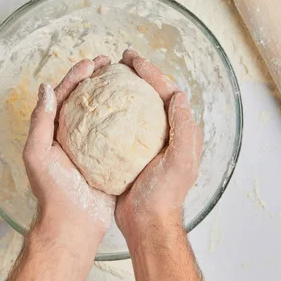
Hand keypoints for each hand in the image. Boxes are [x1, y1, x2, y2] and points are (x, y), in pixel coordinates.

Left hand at [23, 57, 115, 236]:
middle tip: (111, 63)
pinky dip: (125, 117)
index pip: (63, 95)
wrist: (73, 223)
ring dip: (111, 93)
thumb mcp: (38, 153)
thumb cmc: (52, 190)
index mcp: (53, 130)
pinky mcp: (108, 157)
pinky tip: (138, 107)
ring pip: (102, 112)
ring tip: (125, 77)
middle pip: (84, 98)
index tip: (91, 63)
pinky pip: (117, 132)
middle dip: (96, 78)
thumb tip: (46, 87)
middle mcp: (72, 134)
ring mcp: (91, 145)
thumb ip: (40, 121)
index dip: (76, 76)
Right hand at [115, 50, 202, 236]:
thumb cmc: (164, 194)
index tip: (131, 58)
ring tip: (107, 75)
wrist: (146, 222)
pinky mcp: (130, 151)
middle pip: (152, 93)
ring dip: (124, 87)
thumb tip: (180, 95)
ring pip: (136, 105)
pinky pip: (121, 123)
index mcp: (180, 130)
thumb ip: (183, 129)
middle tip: (119, 59)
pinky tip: (98, 104)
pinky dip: (112, 109)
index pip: (166, 91)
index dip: (150, 71)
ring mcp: (147, 141)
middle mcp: (166, 132)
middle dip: (138, 73)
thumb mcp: (180, 161)